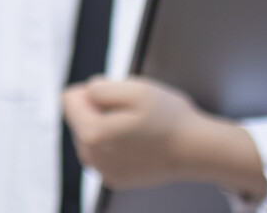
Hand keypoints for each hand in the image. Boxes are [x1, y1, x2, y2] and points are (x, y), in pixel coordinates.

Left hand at [60, 77, 266, 198]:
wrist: (196, 151)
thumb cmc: (169, 119)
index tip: (117, 97)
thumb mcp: (135, 88)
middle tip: (133, 113)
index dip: (94, 90)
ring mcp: (102, 171)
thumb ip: (99, 88)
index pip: (69, 98)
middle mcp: (91, 157)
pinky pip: (105, 151)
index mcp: (91, 134)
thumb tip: (84, 94)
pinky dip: (118, 144)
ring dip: (109, 126)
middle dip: (101, 109)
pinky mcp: (114, 178)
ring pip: (92, 134)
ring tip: (138, 129)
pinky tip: (140, 144)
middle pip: (80, 117)